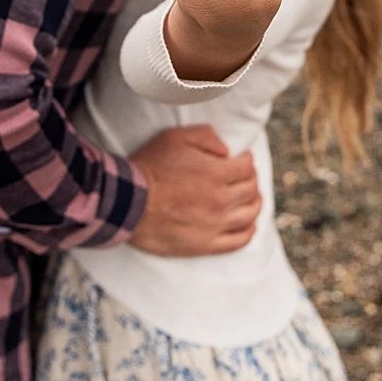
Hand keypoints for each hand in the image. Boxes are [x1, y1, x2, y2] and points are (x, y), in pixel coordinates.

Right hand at [130, 125, 260, 255]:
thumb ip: (205, 136)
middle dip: (250, 180)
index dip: (245, 160)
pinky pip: (239, 240)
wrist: (127, 202)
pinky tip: (247, 224)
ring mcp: (215, 224)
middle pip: (251, 190)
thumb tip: (226, 149)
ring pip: (250, 214)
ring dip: (254, 203)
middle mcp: (221, 200)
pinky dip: (248, 231)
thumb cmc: (148, 167)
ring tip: (249, 199)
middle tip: (243, 177)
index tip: (239, 159)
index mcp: (216, 173)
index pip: (246, 166)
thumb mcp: (173, 138)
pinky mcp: (206, 244)